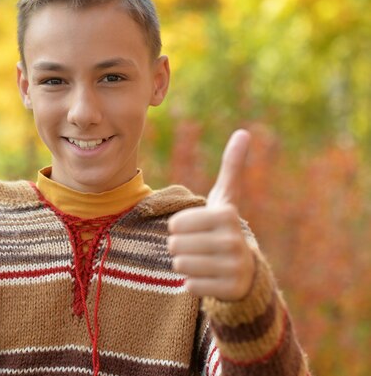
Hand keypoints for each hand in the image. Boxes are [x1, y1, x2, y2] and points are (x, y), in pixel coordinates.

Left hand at [167, 129, 255, 300]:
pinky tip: (208, 277)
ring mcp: (233, 267)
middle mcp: (233, 241)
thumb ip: (232, 167)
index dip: (179, 228)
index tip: (195, 229)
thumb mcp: (226, 198)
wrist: (246, 270)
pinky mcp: (229, 289)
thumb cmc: (225, 228)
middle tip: (198, 247)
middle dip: (180, 246)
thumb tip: (243, 132)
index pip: (176, 224)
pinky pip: (189, 285)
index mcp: (226, 215)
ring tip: (203, 261)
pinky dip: (192, 283)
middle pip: (176, 245)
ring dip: (185, 264)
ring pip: (181, 265)